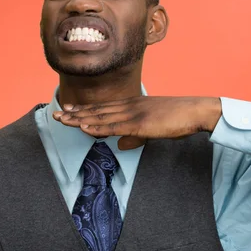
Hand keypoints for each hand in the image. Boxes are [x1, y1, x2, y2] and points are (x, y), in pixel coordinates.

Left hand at [52, 96, 221, 149]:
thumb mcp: (152, 128)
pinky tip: (84, 128)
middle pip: (97, 111)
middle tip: (56, 114)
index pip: (103, 107)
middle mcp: (129, 106)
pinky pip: (114, 127)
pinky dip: (97, 127)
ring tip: (62, 120)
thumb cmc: (177, 119)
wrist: (194, 111)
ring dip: (80, 119)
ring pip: (101, 118)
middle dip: (75, 113)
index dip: (83, 109)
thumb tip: (119, 145)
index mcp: (132, 105)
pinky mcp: (140, 124)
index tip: (67, 109)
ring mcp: (133, 114)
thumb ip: (134, 136)